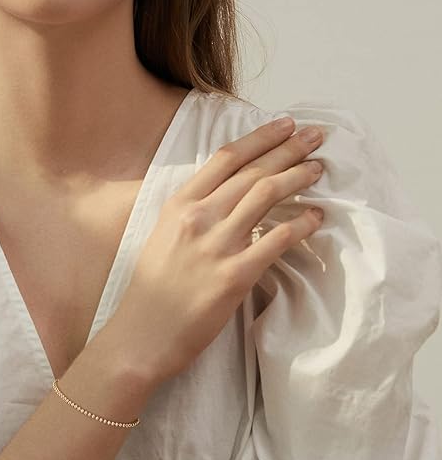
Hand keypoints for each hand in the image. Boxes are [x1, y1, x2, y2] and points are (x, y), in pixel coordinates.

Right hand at [109, 117, 324, 388]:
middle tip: (316, 137)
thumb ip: (190, 213)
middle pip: (252, 171)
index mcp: (178, 205)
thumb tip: (223, 198)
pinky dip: (302, 224)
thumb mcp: (161, 237)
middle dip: (289, 148)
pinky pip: (277, 240)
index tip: (285, 125)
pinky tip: (317, 218)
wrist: (141, 334)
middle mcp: (198, 217)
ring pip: (267, 195)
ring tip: (318, 169)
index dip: (259, 138)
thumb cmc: (150, 290)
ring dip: (299, 177)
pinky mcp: (234, 275)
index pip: (225, 158)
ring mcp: (217, 245)